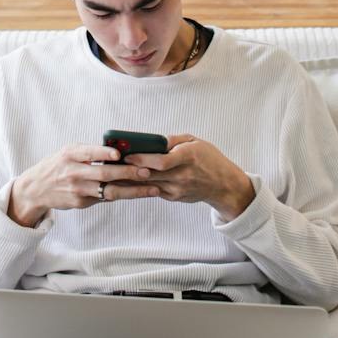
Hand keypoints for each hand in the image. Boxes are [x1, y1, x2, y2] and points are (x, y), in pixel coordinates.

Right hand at [7, 144, 157, 226]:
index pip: (88, 152)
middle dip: (127, 173)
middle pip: (103, 174)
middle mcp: (73, 172)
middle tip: (147, 171)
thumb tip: (121, 150)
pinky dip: (124, 195)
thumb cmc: (58, 165)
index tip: (118, 154)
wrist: (36, 189)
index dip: (103, 153)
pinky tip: (139, 193)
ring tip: (152, 188)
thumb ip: (89, 152)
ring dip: (133, 190)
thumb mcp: (68, 152)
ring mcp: (77, 190)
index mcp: (70, 154)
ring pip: (109, 190)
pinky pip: (106, 198)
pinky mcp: (81, 203)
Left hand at [121, 134, 255, 221]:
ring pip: (148, 184)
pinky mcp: (174, 197)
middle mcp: (183, 175)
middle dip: (130, 169)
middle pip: (151, 174)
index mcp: (189, 157)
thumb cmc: (209, 159)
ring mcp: (178, 189)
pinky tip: (127, 180)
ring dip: (131, 179)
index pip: (161, 161)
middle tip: (113, 163)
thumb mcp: (195, 141)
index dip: (142, 159)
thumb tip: (151, 140)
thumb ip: (173, 140)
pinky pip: (153, 190)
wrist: (223, 185)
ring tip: (115, 172)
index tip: (127, 155)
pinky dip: (140, 185)